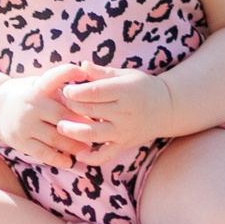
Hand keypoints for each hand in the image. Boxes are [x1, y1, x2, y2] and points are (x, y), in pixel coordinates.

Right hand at [0, 64, 89, 168]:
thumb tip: (91, 88)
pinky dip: (57, 158)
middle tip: (100, 129)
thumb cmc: (29, 94)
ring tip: (89, 148)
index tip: (82, 73)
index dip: (68, 72)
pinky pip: (42, 152)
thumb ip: (61, 88)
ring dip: (74, 144)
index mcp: (38, 87)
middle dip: (81, 123)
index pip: (53, 77)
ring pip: (55, 137)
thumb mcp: (40, 84)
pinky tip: (70, 161)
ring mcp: (24, 125)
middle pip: (61, 115)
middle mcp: (31, 105)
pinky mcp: (20, 141)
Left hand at [55, 67, 173, 160]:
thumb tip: (81, 65)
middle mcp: (124, 112)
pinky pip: (105, 155)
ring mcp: (124, 131)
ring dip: (74, 131)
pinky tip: (79, 154)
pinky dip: (91, 158)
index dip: (75, 92)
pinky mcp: (124, 145)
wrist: (166, 108)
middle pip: (90, 111)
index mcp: (125, 91)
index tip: (64, 90)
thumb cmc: (142, 87)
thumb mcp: (125, 75)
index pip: (94, 92)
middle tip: (57, 104)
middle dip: (70, 108)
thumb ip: (102, 73)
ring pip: (93, 134)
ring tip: (60, 127)